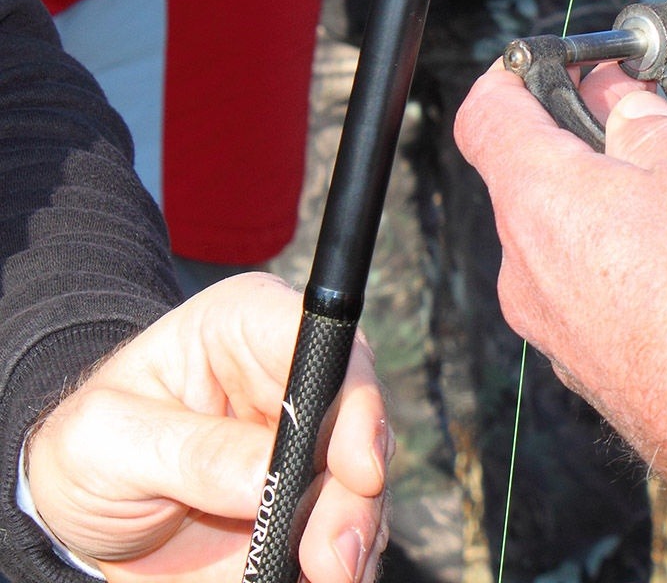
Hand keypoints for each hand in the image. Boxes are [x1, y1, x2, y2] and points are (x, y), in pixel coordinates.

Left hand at [26, 273, 389, 582]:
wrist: (80, 515)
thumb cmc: (88, 448)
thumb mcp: (105, 439)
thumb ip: (187, 452)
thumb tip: (268, 476)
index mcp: (245, 328)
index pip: (322, 336)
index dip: (352, 395)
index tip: (358, 468)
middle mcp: (293, 376)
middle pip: (358, 416)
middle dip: (357, 491)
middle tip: (333, 556)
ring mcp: (309, 440)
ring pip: (366, 480)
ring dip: (355, 534)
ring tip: (327, 576)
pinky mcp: (313, 497)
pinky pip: (350, 528)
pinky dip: (344, 561)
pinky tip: (316, 578)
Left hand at [455, 65, 666, 581]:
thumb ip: (652, 122)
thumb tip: (623, 104)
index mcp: (541, 200)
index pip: (486, 114)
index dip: (513, 74)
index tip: (546, 62)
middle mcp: (528, 269)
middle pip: (535, 179)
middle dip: (593, 143)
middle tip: (661, 129)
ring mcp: (556, 330)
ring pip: (573, 240)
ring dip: (623, 209)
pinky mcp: (593, 372)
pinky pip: (597, 296)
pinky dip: (634, 268)